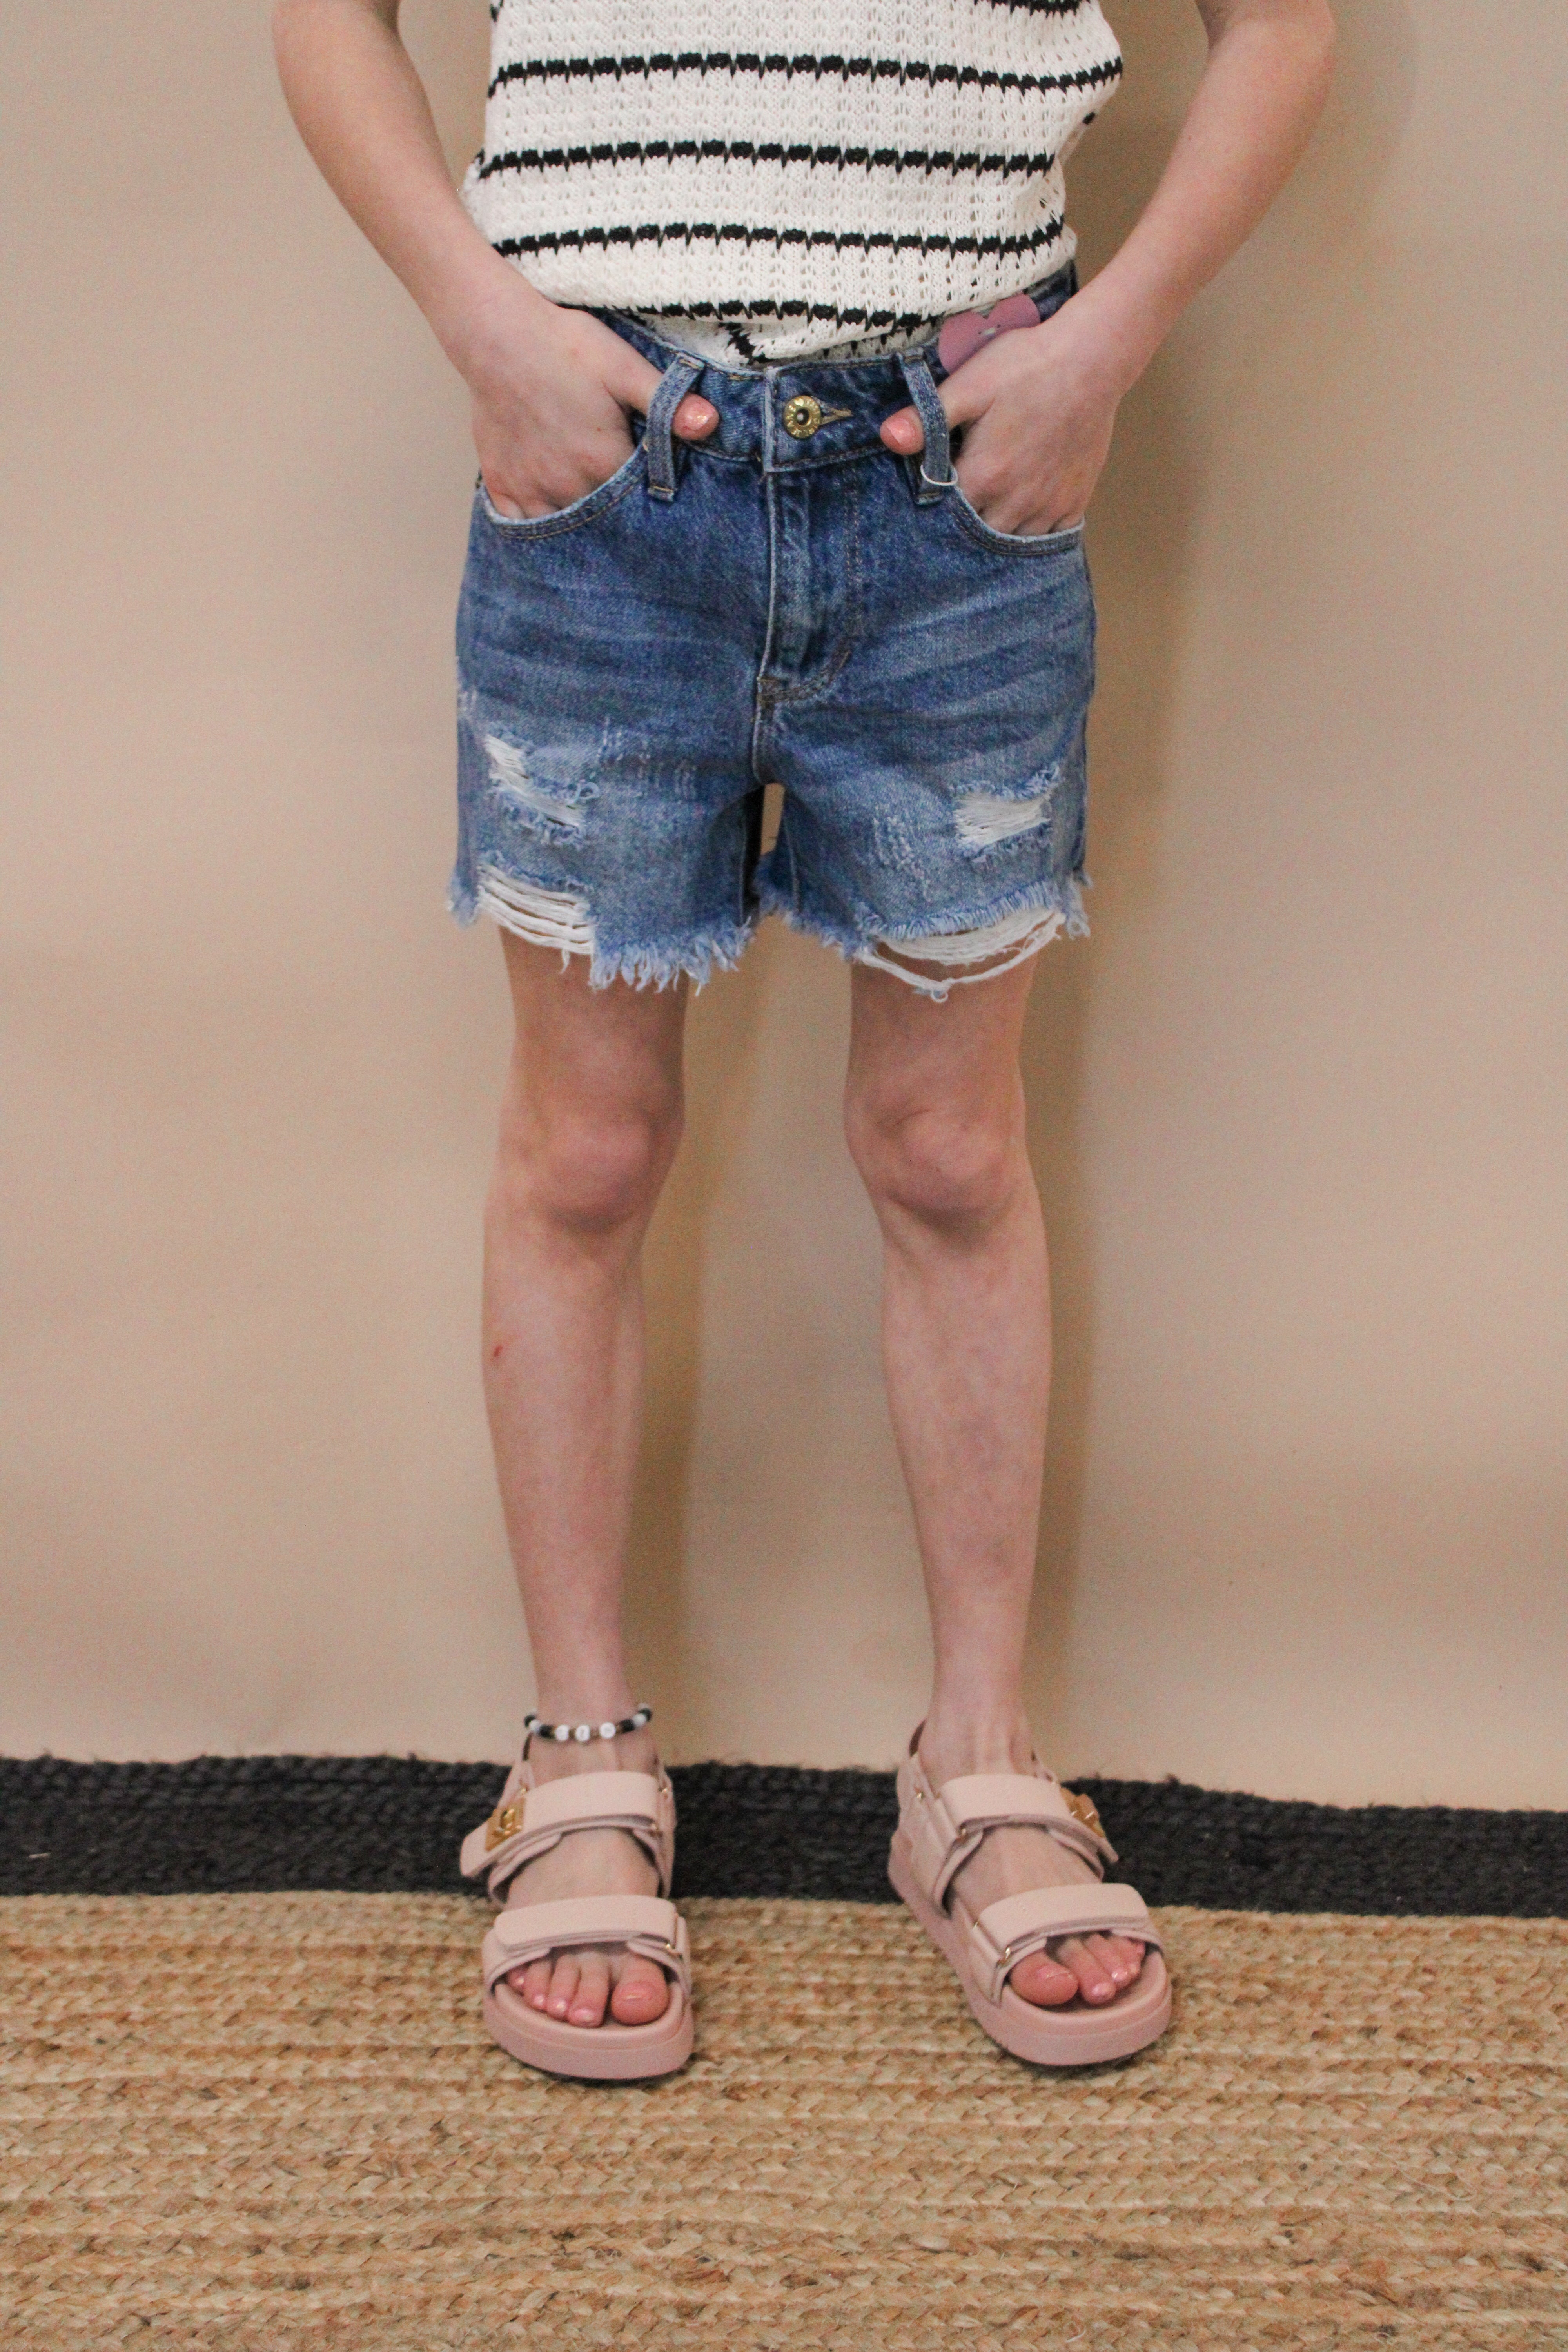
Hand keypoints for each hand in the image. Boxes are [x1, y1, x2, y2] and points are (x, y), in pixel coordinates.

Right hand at [457, 275, 717, 519]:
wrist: (496, 333)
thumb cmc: (565, 346)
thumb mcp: (624, 366)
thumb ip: (667, 402)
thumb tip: (710, 425)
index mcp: (603, 462)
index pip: (639, 504)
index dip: (650, 503)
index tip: (654, 498)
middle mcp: (566, 486)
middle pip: (603, 524)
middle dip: (618, 522)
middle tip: (627, 516)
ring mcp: (530, 489)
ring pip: (564, 531)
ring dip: (580, 530)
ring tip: (594, 520)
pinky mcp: (502, 485)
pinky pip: (521, 527)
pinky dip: (537, 529)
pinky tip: (553, 520)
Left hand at [879, 299, 1124, 537]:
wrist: (1092, 357)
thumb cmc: (1026, 365)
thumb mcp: (969, 384)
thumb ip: (928, 417)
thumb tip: (888, 438)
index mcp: (984, 476)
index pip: (944, 513)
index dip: (935, 506)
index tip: (933, 492)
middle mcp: (1016, 502)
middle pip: (976, 535)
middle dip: (963, 526)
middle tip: (961, 501)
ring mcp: (1048, 506)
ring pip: (1011, 542)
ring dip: (996, 531)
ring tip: (988, 508)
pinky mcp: (1074, 502)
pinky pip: (1048, 538)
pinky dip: (1032, 533)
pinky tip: (1022, 514)